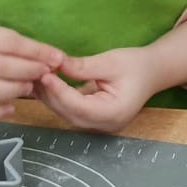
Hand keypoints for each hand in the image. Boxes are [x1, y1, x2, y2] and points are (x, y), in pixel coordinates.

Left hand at [35, 46, 158, 133]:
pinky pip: (70, 110)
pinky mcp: (92, 119)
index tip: (45, 74)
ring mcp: (98, 125)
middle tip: (34, 72)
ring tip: (36, 76)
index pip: (79, 106)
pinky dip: (57, 97)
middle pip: (69, 113)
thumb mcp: (111, 62)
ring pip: (66, 114)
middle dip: (50, 94)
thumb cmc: (136, 66)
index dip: (59, 91)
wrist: (151, 73)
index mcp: (114, 113)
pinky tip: (45, 83)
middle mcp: (104, 124)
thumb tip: (56, 64)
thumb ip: (83, 67)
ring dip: (50, 96)